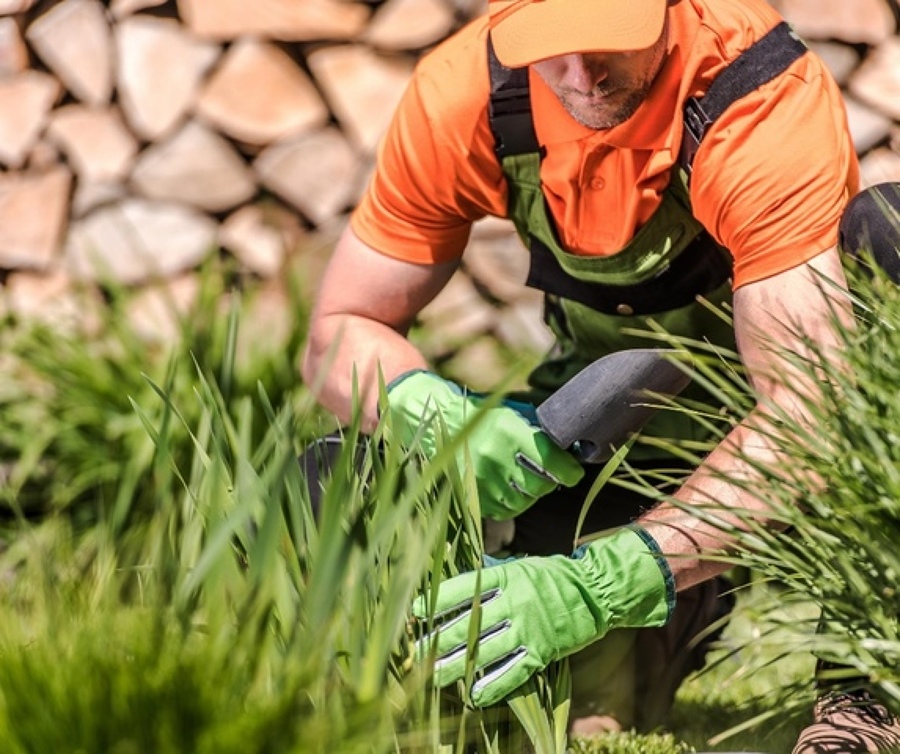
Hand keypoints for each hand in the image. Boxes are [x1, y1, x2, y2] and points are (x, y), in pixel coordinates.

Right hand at [386, 371, 583, 519]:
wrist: (438, 423)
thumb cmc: (481, 415)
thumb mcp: (512, 414)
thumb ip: (539, 431)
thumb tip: (572, 447)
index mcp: (509, 432)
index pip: (552, 461)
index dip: (570, 471)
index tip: (575, 472)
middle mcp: (495, 457)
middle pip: (540, 486)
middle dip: (551, 482)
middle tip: (551, 475)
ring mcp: (481, 479)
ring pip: (523, 501)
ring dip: (531, 494)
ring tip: (527, 480)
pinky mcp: (471, 495)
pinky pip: (503, 510)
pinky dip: (512, 504)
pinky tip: (510, 489)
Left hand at [411, 526, 674, 706]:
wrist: (595, 591)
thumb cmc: (550, 576)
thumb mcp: (519, 565)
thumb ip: (490, 573)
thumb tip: (456, 568)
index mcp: (505, 577)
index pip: (462, 590)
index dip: (436, 603)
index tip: (415, 613)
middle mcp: (513, 603)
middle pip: (466, 626)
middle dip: (438, 641)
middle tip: (416, 652)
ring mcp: (527, 629)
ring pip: (484, 651)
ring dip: (456, 666)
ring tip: (433, 677)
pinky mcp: (542, 651)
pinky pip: (513, 672)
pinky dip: (493, 685)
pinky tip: (474, 695)